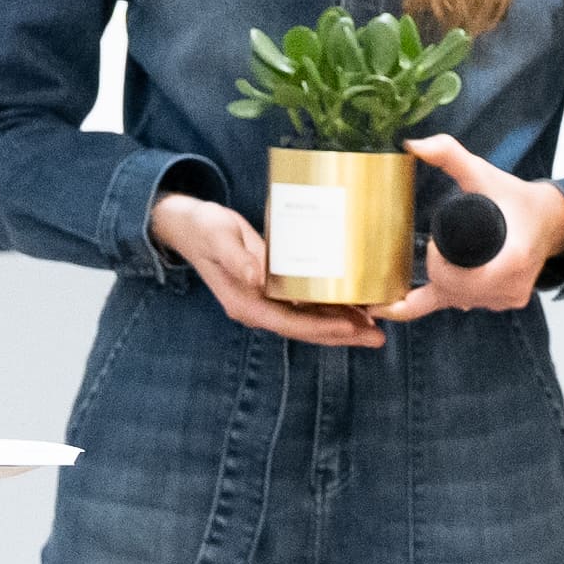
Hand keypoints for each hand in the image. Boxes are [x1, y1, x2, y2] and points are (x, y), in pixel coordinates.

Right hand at [149, 184, 380, 350]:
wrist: (185, 225)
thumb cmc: (203, 227)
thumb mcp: (218, 237)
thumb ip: (237, 258)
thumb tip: (257, 279)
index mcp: (245, 302)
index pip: (290, 323)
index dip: (323, 327)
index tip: (353, 327)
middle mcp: (256, 309)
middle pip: (305, 330)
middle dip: (341, 335)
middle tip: (378, 337)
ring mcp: (263, 302)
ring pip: (308, 322)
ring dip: (340, 326)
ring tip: (374, 328)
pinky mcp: (270, 291)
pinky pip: (304, 308)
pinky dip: (328, 310)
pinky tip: (351, 307)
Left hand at [381, 134, 563, 321]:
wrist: (551, 221)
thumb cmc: (516, 199)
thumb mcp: (484, 174)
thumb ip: (449, 155)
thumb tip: (414, 145)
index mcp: (511, 261)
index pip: (457, 278)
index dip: (438, 263)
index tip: (433, 242)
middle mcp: (510, 288)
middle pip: (451, 291)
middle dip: (435, 270)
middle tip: (436, 244)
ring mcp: (507, 299)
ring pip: (454, 301)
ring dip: (438, 283)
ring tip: (437, 259)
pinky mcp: (503, 304)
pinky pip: (462, 307)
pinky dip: (441, 297)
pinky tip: (407, 300)